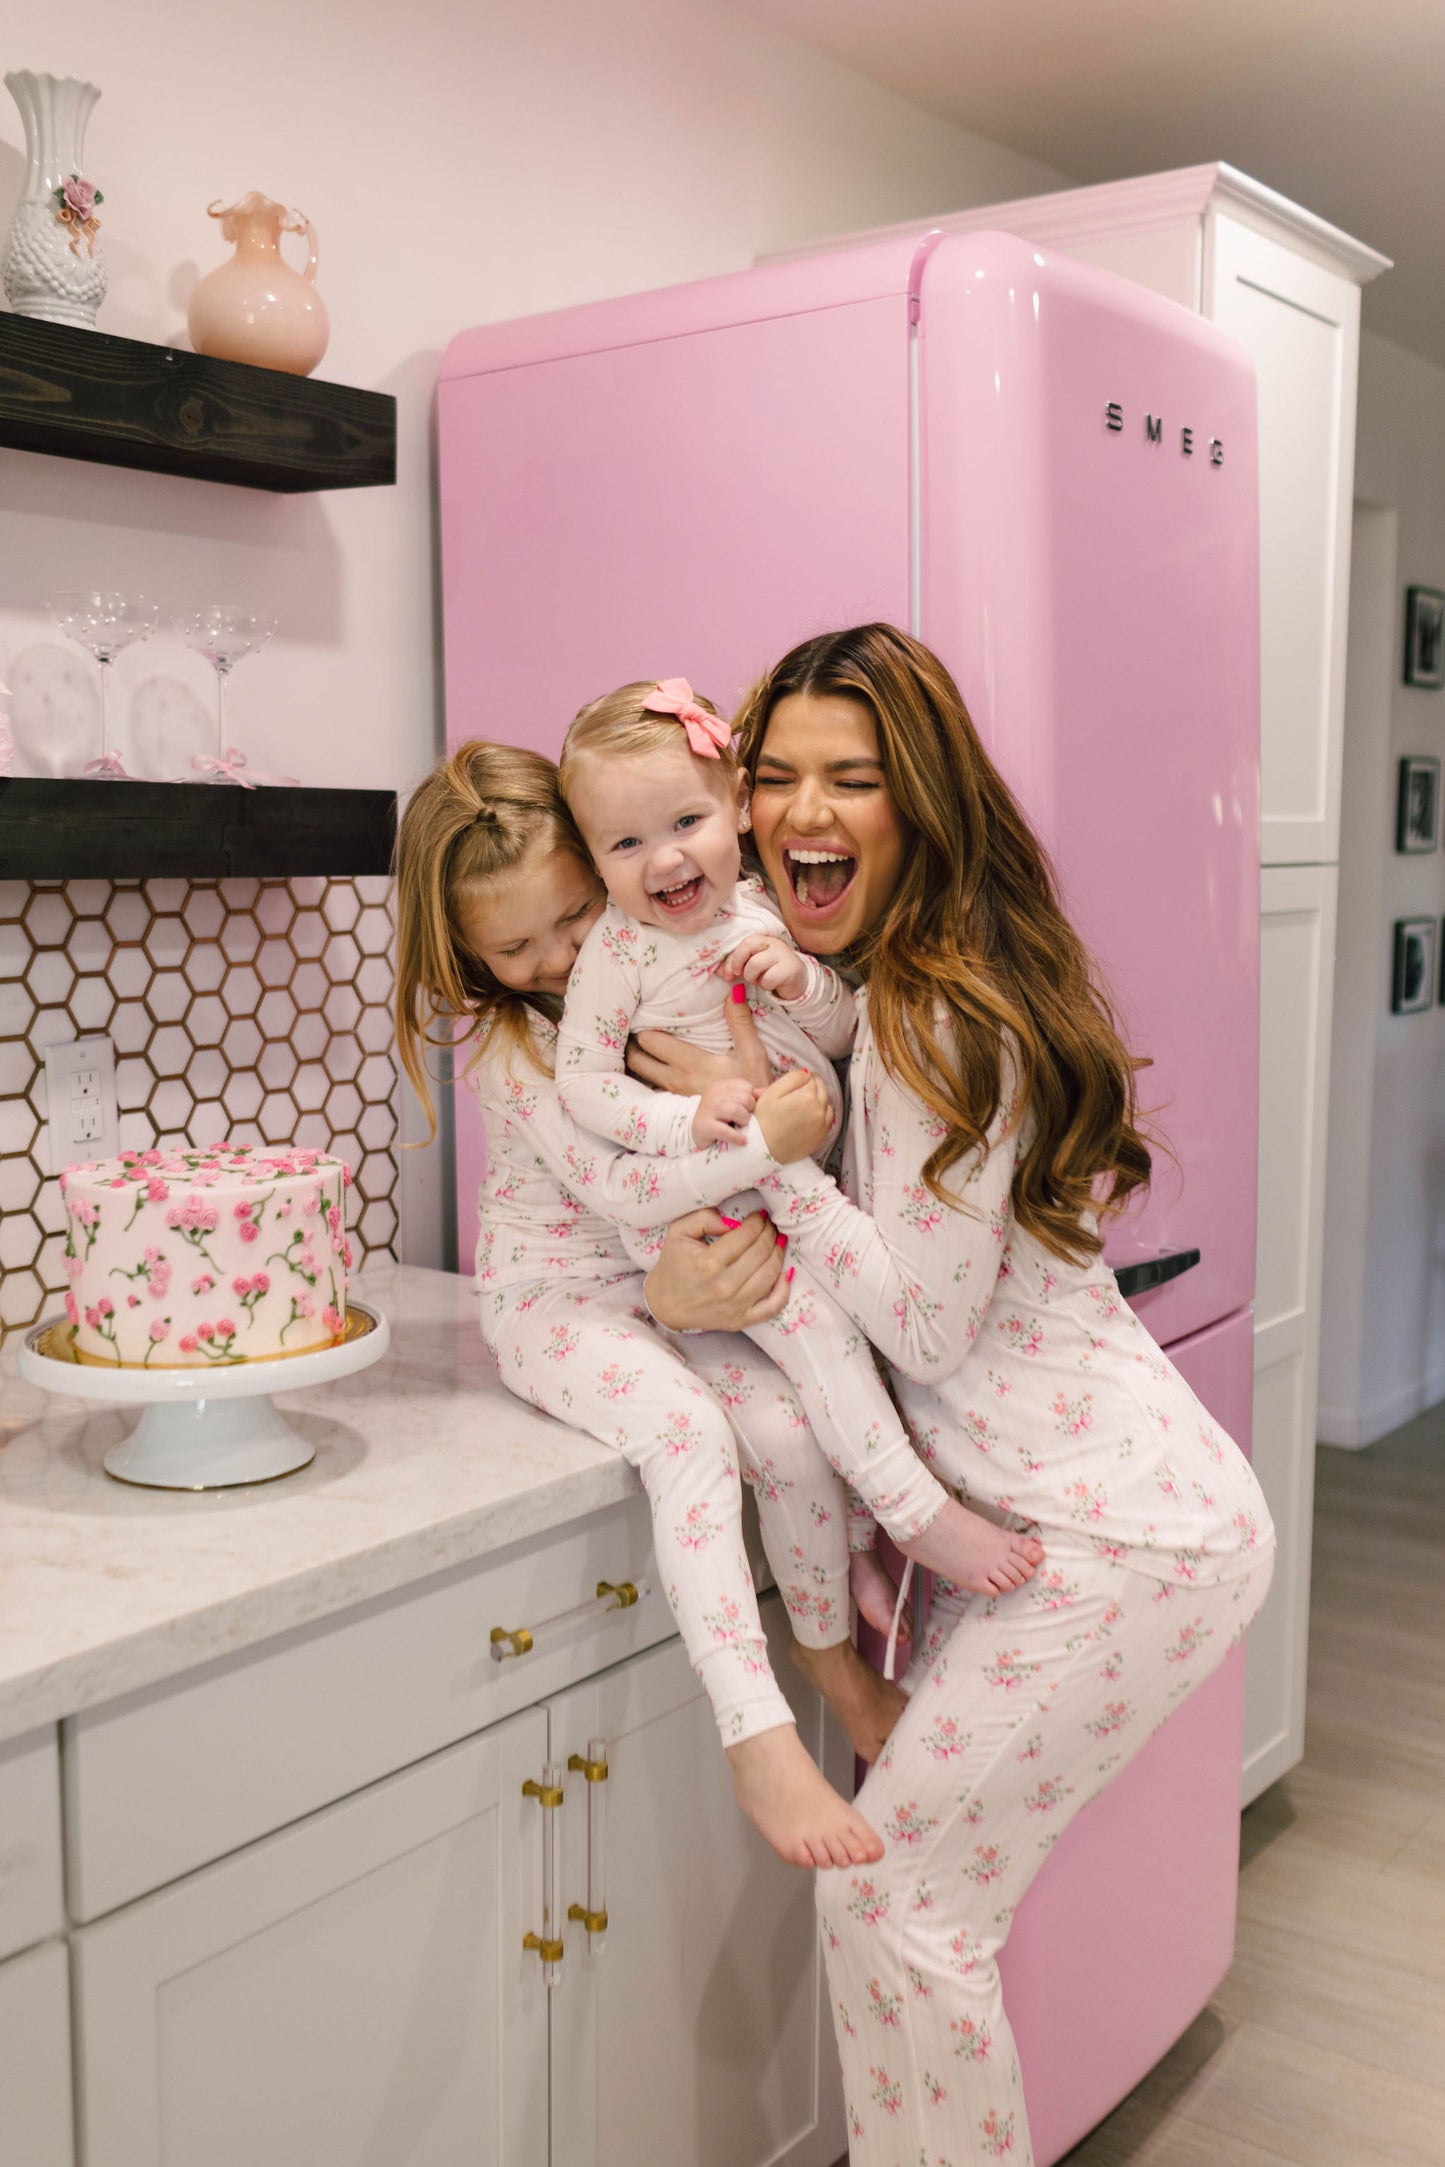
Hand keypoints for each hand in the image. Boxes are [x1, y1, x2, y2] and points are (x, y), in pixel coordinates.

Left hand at [627, 989, 773, 1094]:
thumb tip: (734, 991)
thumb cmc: (754, 1087)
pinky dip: (647, 1080)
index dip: (642, 1028)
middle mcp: (675, 1080)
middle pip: (637, 1060)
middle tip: (636, 1033)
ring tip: (641, 1050)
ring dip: (639, 1062)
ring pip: (641, 1077)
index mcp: (690, 1063)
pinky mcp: (677, 1108)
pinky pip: (652, 1092)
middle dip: (633, 1045)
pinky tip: (655, 1072)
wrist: (757, 1126)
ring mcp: (674, 1096)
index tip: (643, 1016)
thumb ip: (740, 1021)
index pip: (650, 1041)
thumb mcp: (753, 1052)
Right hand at [644, 1208, 789, 1330]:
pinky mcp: (740, 1320)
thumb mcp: (679, 1232)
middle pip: (761, 1253)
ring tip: (778, 1242)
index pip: (746, 1235)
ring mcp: (734, 1306)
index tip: (760, 1215)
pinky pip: (771, 1307)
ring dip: (778, 1254)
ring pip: (769, 1275)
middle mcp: (724, 1285)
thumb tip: (734, 1221)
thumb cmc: (673, 1265)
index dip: (757, 1221)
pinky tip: (784, 1274)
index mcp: (708, 1262)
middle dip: (770, 1233)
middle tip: (770, 1225)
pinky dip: (783, 1290)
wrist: (664, 1304)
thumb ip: (705, 1218)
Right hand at [692, 1076, 757, 1146]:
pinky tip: (742, 1141)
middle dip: (749, 1110)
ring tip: (741, 1127)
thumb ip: (749, 1096)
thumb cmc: (717, 1117)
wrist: (692, 1131)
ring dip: (743, 1120)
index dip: (751, 1099)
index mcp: (721, 1086)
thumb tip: (766, 1092)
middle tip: (743, 1120)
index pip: (746, 1087)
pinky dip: (737, 1137)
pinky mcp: (705, 1126)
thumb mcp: (730, 1102)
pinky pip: (726, 1131)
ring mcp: (708, 1110)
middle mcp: (714, 1095)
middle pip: (744, 1098)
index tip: (746, 1109)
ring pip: (736, 1110)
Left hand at [717, 935, 808, 1002]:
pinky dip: (767, 985)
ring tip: (760, 980)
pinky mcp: (791, 968)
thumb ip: (735, 967)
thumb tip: (719, 971)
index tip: (728, 974)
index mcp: (761, 940)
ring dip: (753, 977)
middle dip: (739, 963)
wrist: (798, 982)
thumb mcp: (751, 968)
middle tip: (741, 975)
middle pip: (747, 945)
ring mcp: (783, 953)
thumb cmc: (771, 973)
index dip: (732, 959)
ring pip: (755, 963)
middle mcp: (772, 943)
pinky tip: (772, 984)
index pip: (742, 942)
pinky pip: (769, 978)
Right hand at [755, 1067, 832, 1162]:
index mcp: (808, 1096)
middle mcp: (820, 1109)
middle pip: (821, 1089)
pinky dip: (822, 1113)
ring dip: (819, 1098)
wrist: (765, 1149)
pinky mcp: (822, 1135)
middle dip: (812, 1086)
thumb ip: (793, 1078)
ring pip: (826, 1102)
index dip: (802, 1077)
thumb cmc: (765, 1120)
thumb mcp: (773, 1092)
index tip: (795, 1082)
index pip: (810, 1077)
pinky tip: (810, 1114)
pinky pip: (828, 1118)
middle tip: (800, 1089)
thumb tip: (807, 1073)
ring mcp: (823, 1123)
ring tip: (804, 1102)